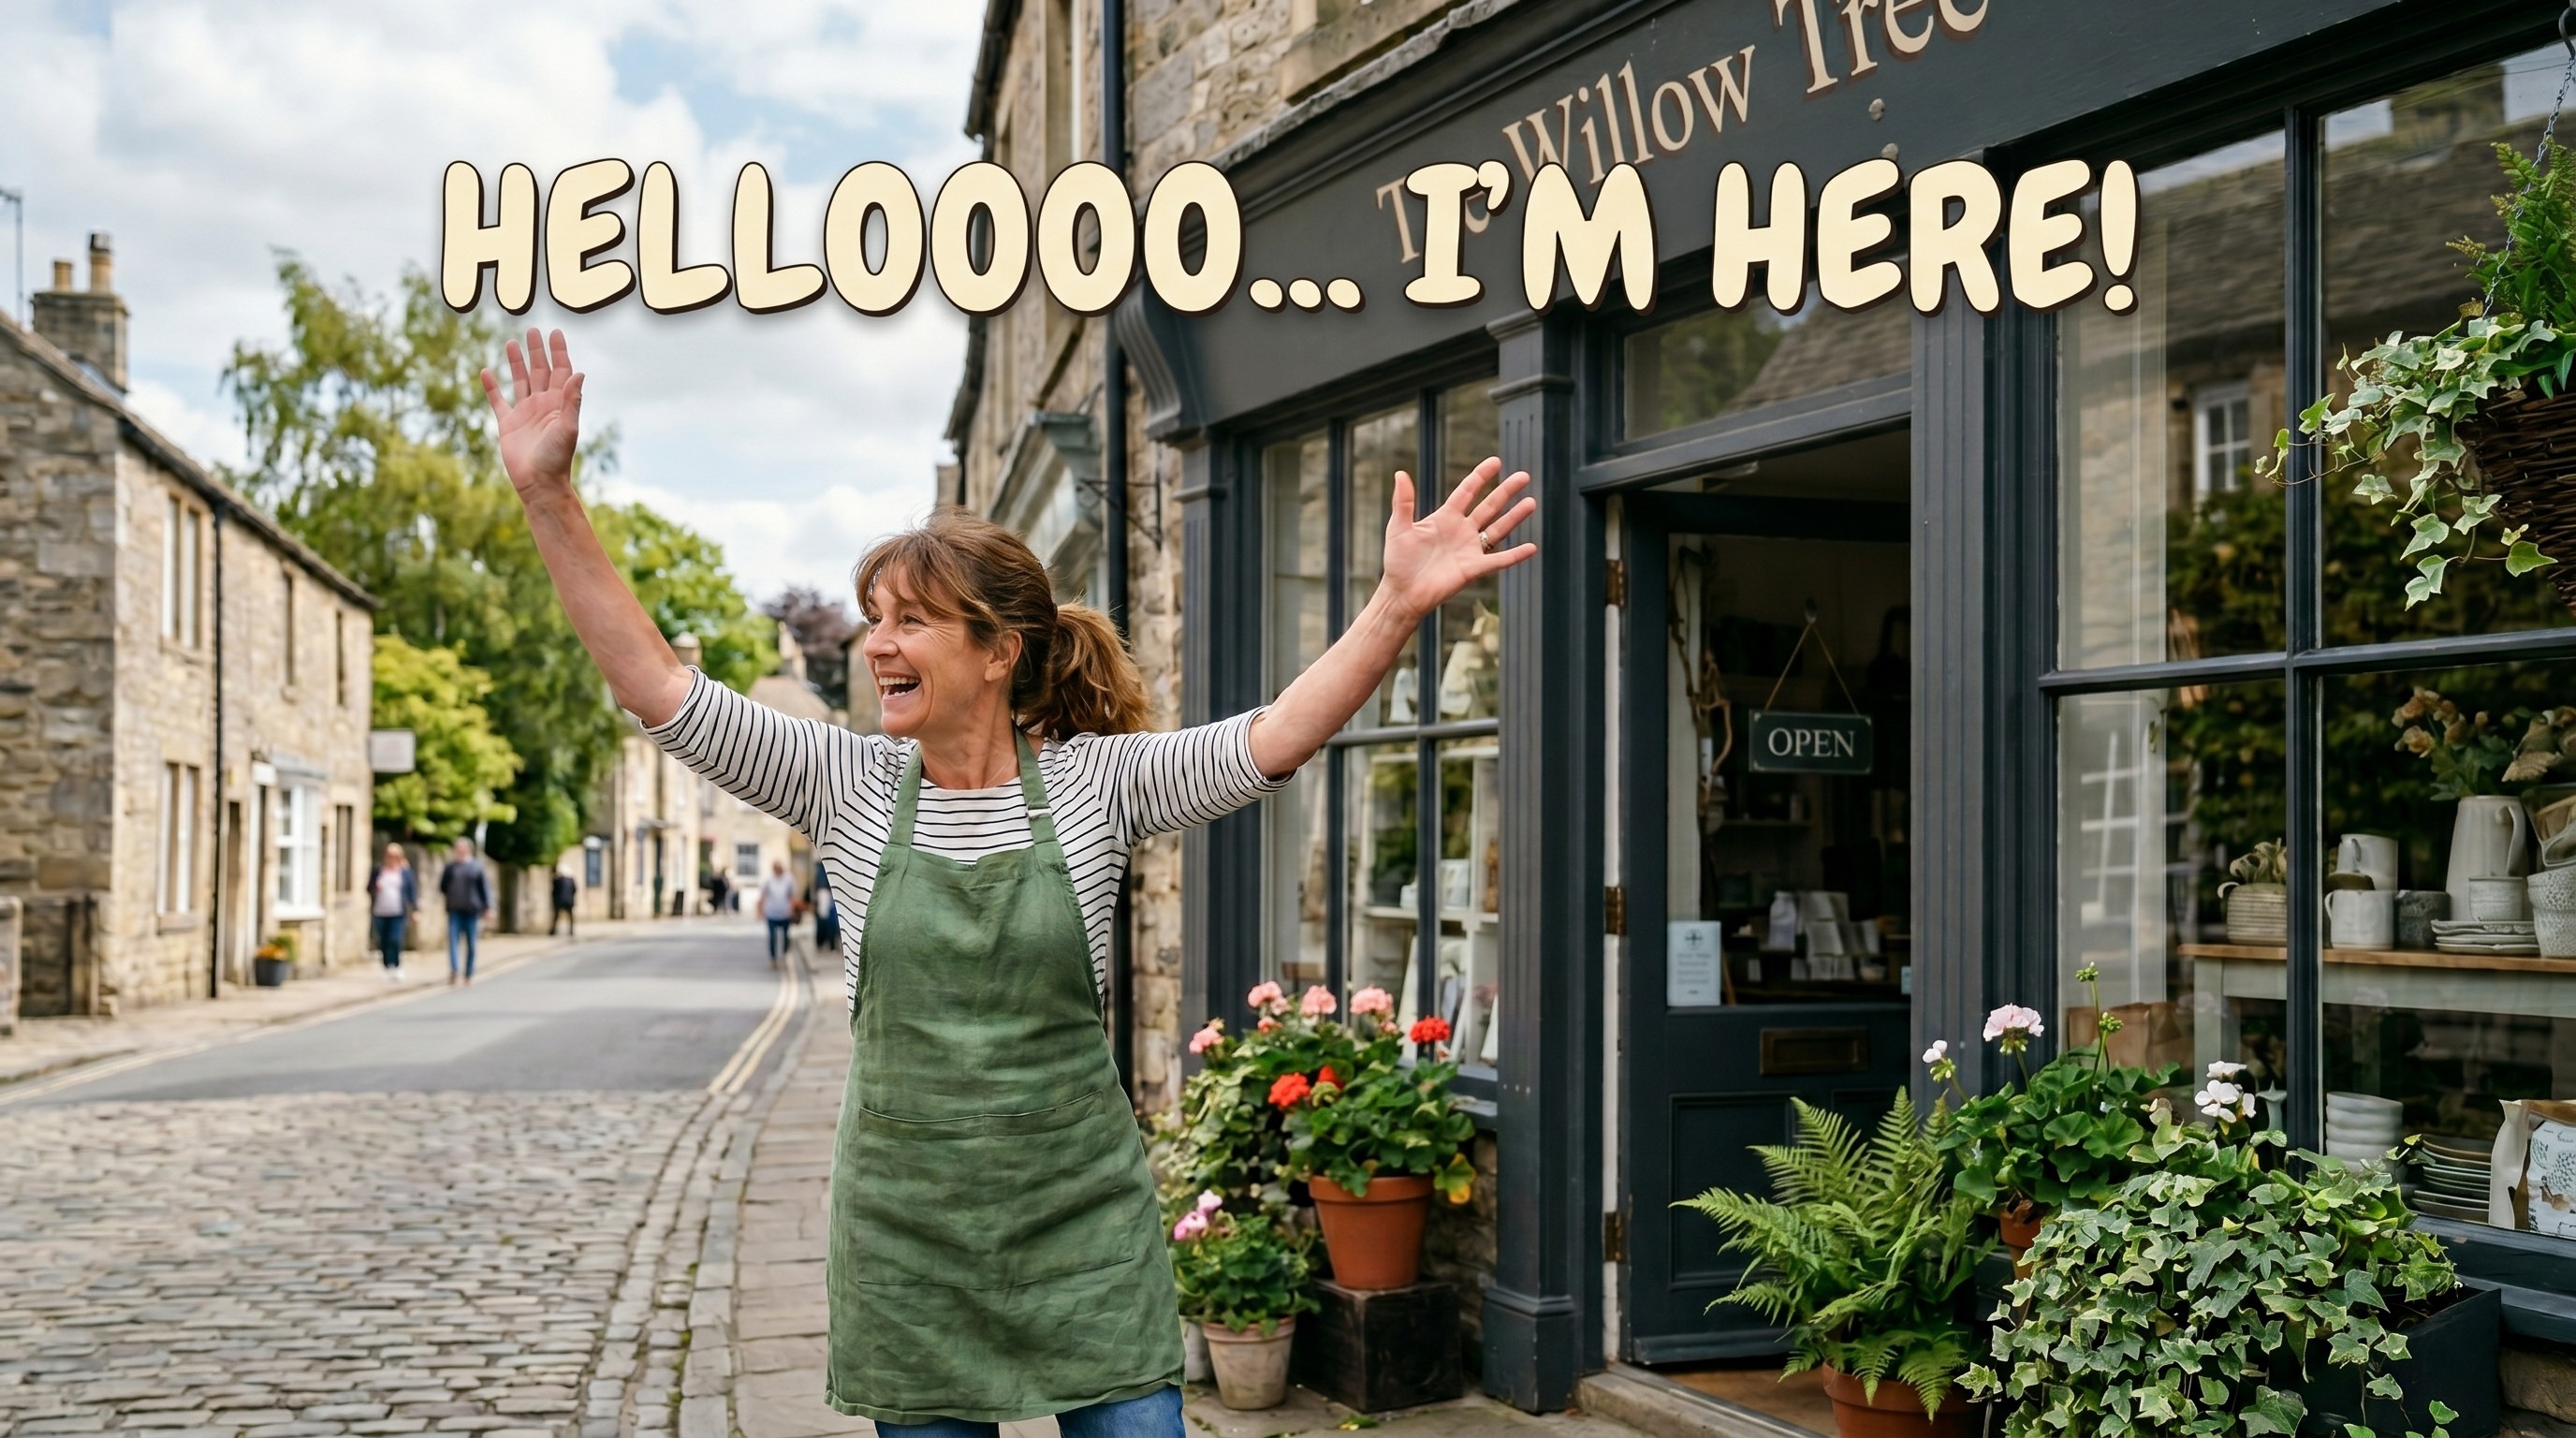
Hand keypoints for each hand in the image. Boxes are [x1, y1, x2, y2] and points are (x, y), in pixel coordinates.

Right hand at [480, 328, 584, 498]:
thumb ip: (572, 400)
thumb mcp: (567, 427)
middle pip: (541, 371)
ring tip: (511, 342)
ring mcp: (525, 413)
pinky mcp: (508, 424)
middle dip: (537, 351)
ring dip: (516, 363)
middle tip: (533, 331)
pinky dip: (491, 387)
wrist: (538, 483)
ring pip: (520, 381)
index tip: (555, 332)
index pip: (561, 371)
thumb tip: (579, 372)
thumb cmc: (557, 458)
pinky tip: (485, 371)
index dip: (559, 352)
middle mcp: (543, 405)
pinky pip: (498, 400)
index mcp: (559, 404)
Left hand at [1377, 457, 1535, 621]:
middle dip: (1506, 491)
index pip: (1467, 491)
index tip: (1496, 462)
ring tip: (1531, 502)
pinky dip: (1515, 555)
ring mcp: (1470, 549)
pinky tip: (1532, 548)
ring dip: (1515, 516)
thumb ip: (1403, 502)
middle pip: (1489, 506)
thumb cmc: (1398, 562)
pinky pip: (1499, 560)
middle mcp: (1461, 531)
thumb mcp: (1399, 528)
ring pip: (1498, 529)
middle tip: (1524, 476)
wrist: (1402, 594)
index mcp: (1445, 517)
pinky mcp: (1473, 569)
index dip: (1481, 476)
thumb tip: (1400, 473)